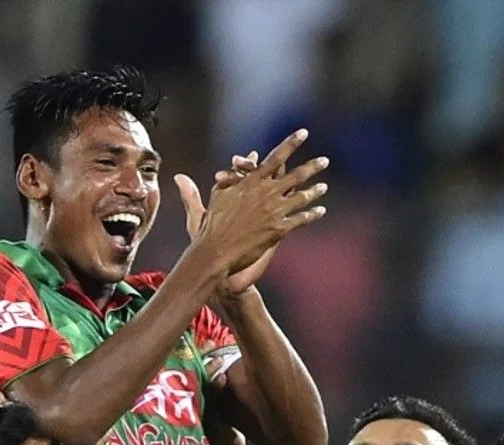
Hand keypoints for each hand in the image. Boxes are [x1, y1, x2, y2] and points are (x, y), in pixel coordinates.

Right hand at [174, 128, 327, 278]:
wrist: (215, 253)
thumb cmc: (209, 230)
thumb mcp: (205, 206)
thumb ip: (195, 191)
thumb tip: (178, 178)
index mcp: (249, 184)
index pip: (274, 158)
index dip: (290, 144)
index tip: (303, 133)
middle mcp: (264, 194)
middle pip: (294, 176)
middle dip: (311, 167)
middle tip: (324, 160)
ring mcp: (273, 212)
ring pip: (300, 197)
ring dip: (314, 191)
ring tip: (324, 187)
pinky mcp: (278, 230)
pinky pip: (300, 220)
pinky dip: (311, 214)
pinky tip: (320, 211)